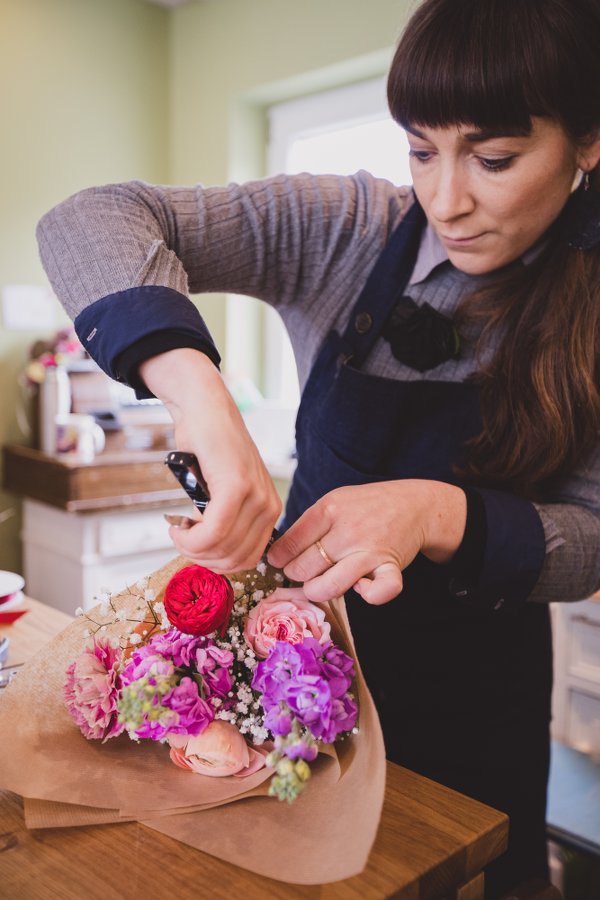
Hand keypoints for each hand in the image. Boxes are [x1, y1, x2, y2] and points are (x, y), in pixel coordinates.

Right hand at [140, 348, 281, 571]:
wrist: (204, 409)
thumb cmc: (208, 449)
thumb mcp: (224, 492)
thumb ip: (227, 522)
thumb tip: (213, 555)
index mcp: (269, 510)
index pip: (247, 560)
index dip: (215, 564)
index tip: (194, 549)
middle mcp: (269, 505)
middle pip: (235, 560)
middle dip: (201, 559)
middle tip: (181, 541)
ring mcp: (255, 496)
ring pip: (221, 549)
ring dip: (190, 548)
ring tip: (177, 531)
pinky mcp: (236, 486)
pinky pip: (212, 532)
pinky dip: (190, 538)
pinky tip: (177, 527)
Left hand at [268, 480, 465, 604]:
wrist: (413, 504)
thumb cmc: (366, 506)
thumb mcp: (334, 502)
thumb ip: (308, 524)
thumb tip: (277, 553)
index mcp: (330, 510)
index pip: (290, 543)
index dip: (279, 557)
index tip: (279, 561)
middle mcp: (348, 530)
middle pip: (303, 568)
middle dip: (296, 575)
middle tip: (301, 571)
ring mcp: (370, 551)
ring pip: (329, 587)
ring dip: (317, 591)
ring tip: (317, 584)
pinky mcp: (390, 567)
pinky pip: (378, 593)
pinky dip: (368, 595)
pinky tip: (360, 586)